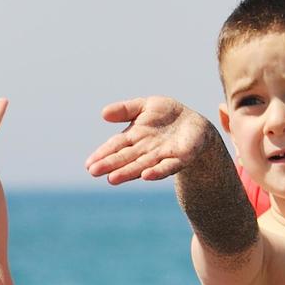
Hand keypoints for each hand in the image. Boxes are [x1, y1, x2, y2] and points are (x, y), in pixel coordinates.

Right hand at [84, 97, 215, 183]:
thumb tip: (103, 113)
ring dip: (128, 172)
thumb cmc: (167, 116)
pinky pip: (168, 166)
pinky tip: (147, 176)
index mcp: (135, 137)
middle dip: (110, 165)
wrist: (195, 125)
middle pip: (125, 158)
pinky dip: (157, 171)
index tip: (89, 163)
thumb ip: (126, 110)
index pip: (116, 145)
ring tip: (112, 179)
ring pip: (142, 165)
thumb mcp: (146, 106)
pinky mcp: (180, 158)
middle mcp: (145, 149)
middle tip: (94, 172)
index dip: (103, 154)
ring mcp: (162, 155)